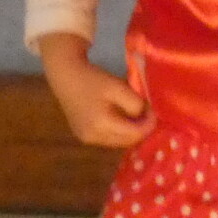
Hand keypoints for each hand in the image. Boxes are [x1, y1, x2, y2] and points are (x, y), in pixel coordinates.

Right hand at [39, 33, 154, 148]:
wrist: (65, 75)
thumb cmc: (92, 79)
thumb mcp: (118, 87)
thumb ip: (135, 104)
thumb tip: (146, 117)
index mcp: (102, 124)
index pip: (135, 133)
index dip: (149, 124)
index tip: (152, 110)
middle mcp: (93, 137)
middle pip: (127, 141)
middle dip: (140, 129)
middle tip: (145, 114)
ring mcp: (86, 138)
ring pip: (118, 142)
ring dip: (129, 132)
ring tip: (132, 116)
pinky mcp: (82, 136)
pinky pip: (107, 139)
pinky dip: (117, 131)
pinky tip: (117, 119)